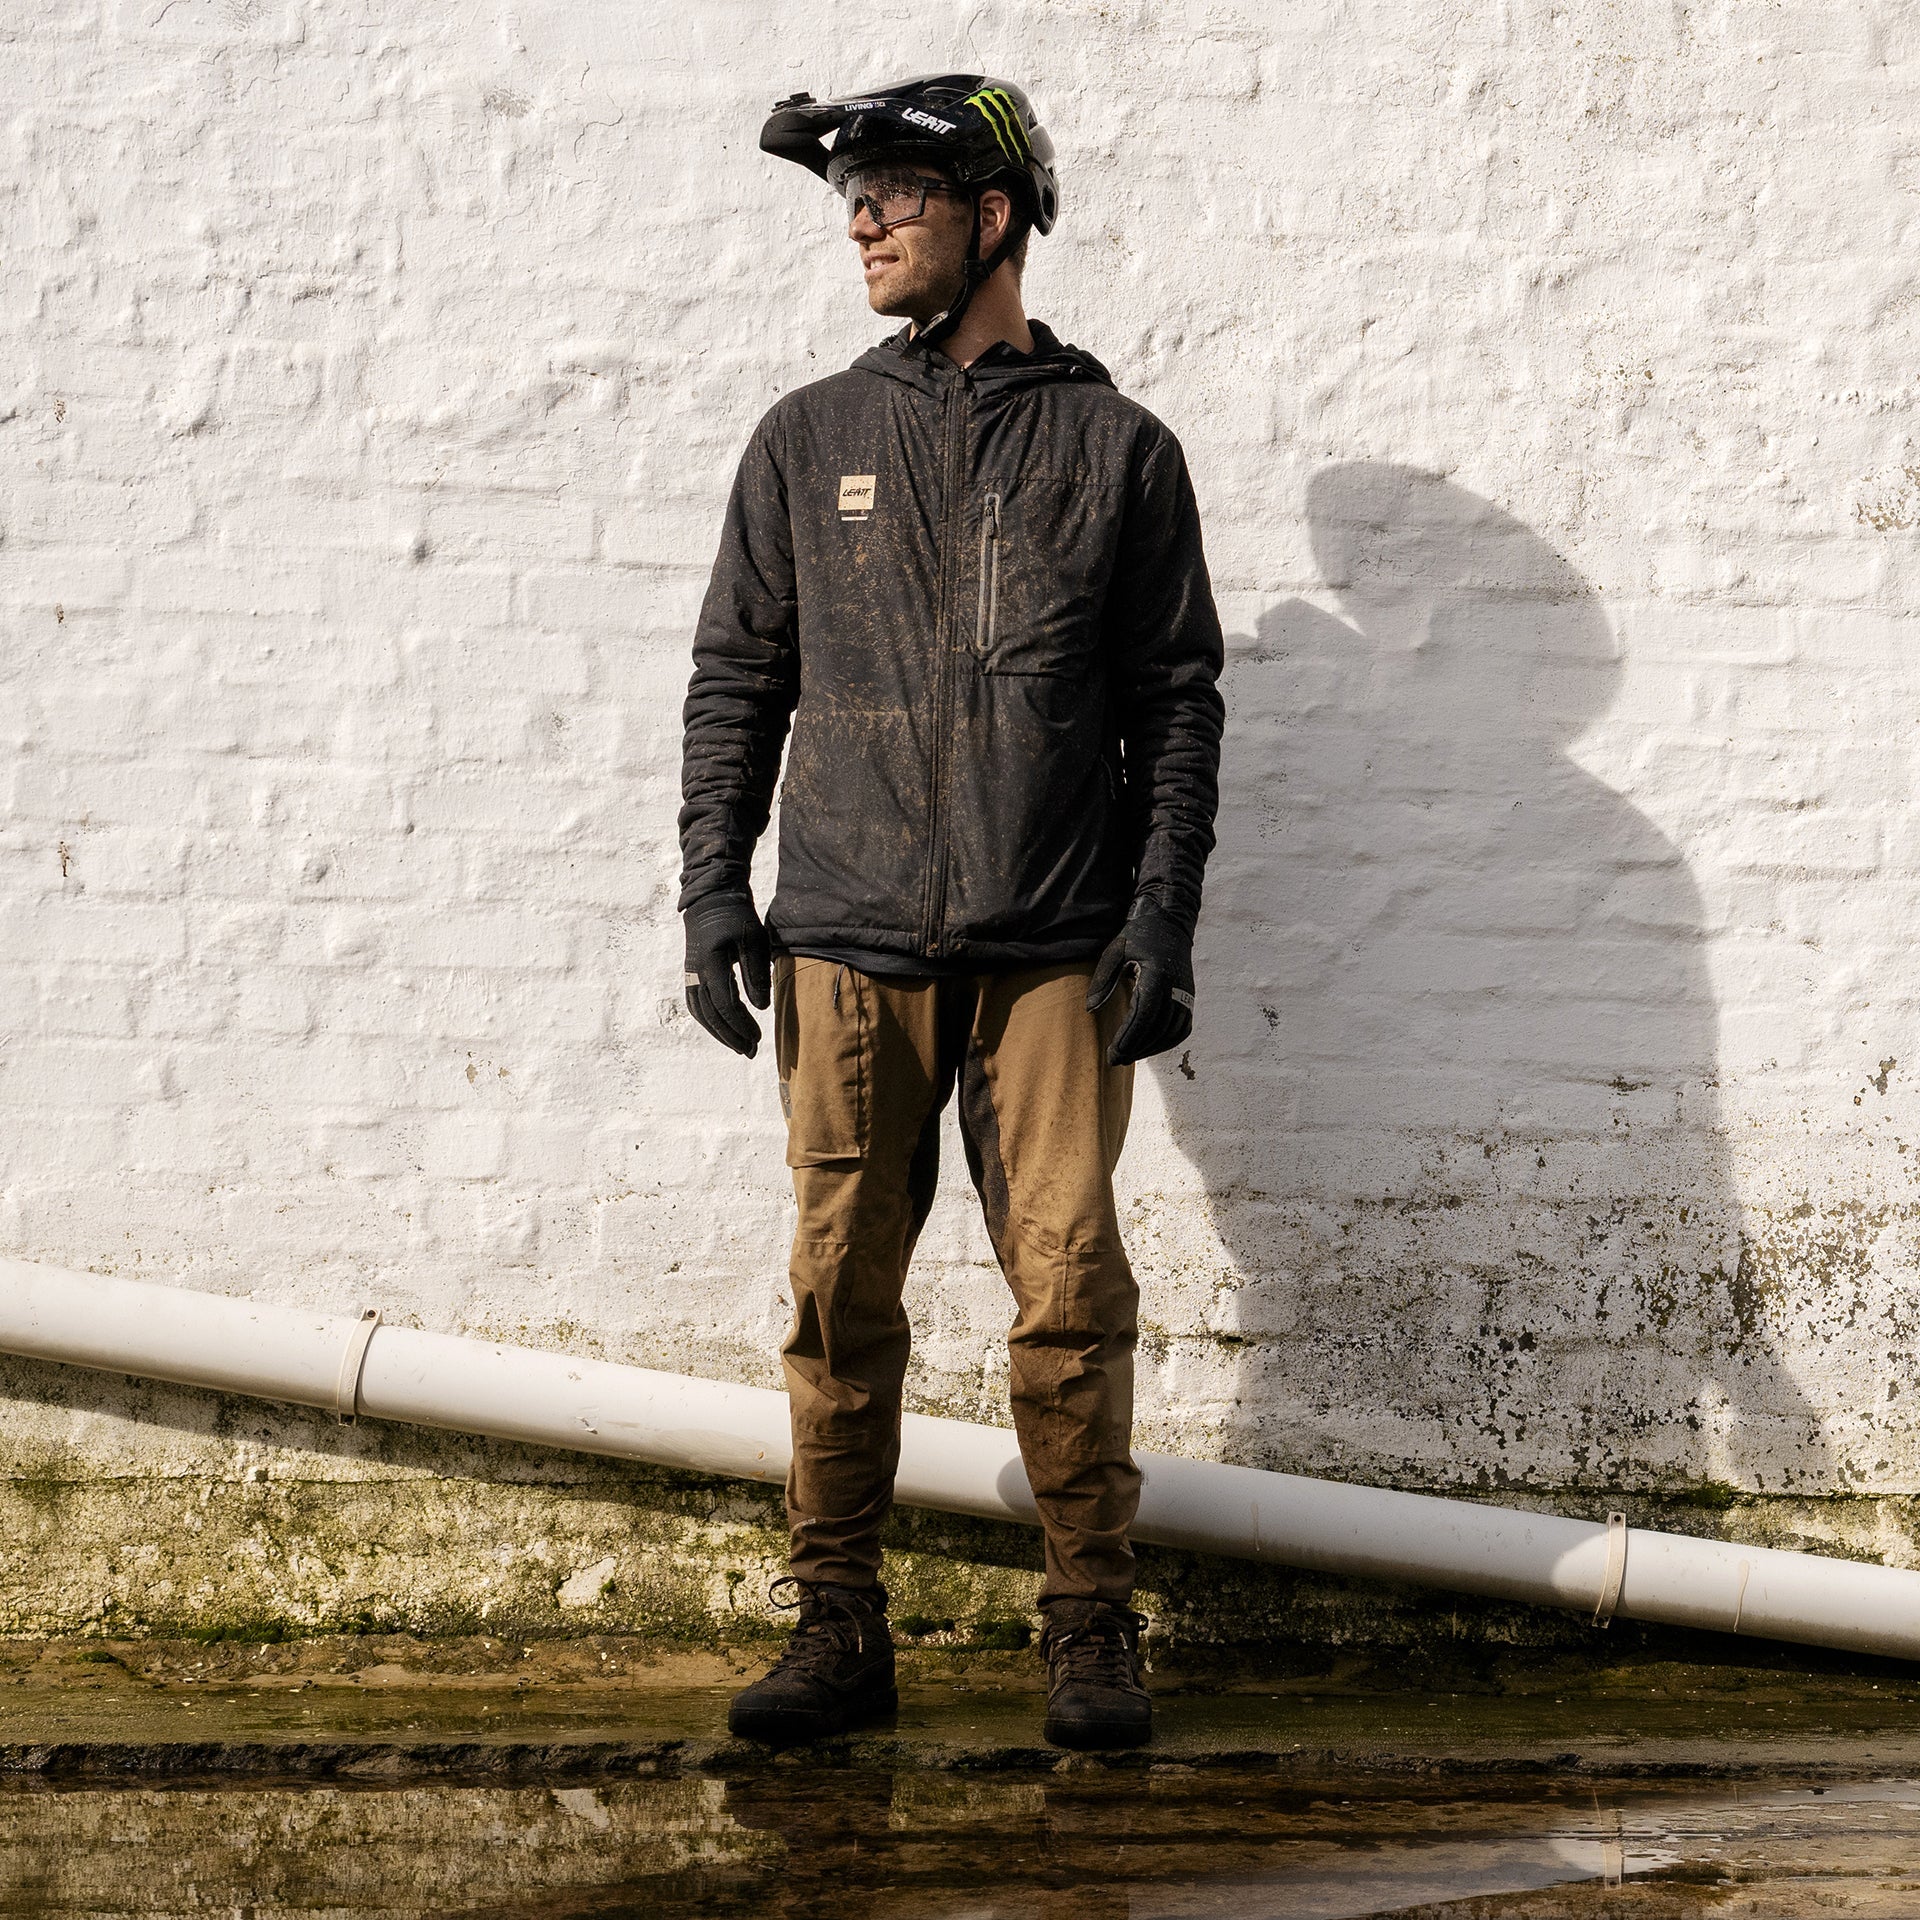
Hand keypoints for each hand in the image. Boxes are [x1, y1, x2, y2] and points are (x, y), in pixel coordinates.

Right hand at [683, 892, 771, 1057]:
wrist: (711, 900)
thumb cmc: (737, 917)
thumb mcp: (753, 940)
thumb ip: (756, 974)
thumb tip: (761, 1008)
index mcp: (711, 963)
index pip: (724, 1003)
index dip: (741, 1024)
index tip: (757, 1038)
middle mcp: (695, 972)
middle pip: (711, 1014)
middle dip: (731, 1036)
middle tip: (751, 1051)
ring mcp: (690, 974)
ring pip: (700, 1013)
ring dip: (719, 1033)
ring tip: (739, 1046)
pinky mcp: (691, 974)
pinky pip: (696, 1005)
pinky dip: (709, 1021)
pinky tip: (723, 1030)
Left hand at [1085, 900, 1195, 1066]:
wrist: (1169, 924)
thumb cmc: (1139, 936)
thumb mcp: (1115, 951)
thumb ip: (1103, 980)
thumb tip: (1090, 1010)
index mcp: (1158, 976)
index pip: (1145, 1015)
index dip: (1129, 1037)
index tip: (1113, 1052)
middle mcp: (1177, 988)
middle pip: (1157, 1028)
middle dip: (1135, 1048)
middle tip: (1114, 1060)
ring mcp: (1186, 995)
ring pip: (1171, 1033)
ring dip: (1150, 1048)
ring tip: (1127, 1056)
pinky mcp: (1189, 999)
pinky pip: (1181, 1029)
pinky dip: (1165, 1043)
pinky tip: (1147, 1047)